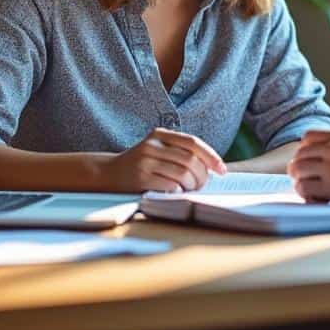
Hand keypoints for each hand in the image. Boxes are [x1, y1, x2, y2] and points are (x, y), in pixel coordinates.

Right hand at [102, 127, 227, 192]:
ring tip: (190, 190)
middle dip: (202, 176)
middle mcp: (152, 145)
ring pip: (183, 174)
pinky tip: (177, 194)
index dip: (211, 156)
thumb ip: (179, 152)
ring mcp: (145, 162)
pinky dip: (179, 192)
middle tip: (203, 185)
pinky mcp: (140, 179)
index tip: (222, 170)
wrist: (108, 174)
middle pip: (190, 160)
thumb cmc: (141, 165)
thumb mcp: (157, 150)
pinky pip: (170, 186)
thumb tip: (212, 167)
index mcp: (159, 134)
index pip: (193, 142)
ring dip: (192, 186)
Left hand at [288, 128, 329, 212]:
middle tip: (305, 180)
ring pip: (298, 169)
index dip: (305, 151)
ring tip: (310, 192)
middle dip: (300, 168)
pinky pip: (305, 187)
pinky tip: (316, 200)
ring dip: (301, 182)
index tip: (309, 162)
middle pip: (301, 153)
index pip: (310, 137)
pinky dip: (306, 195)